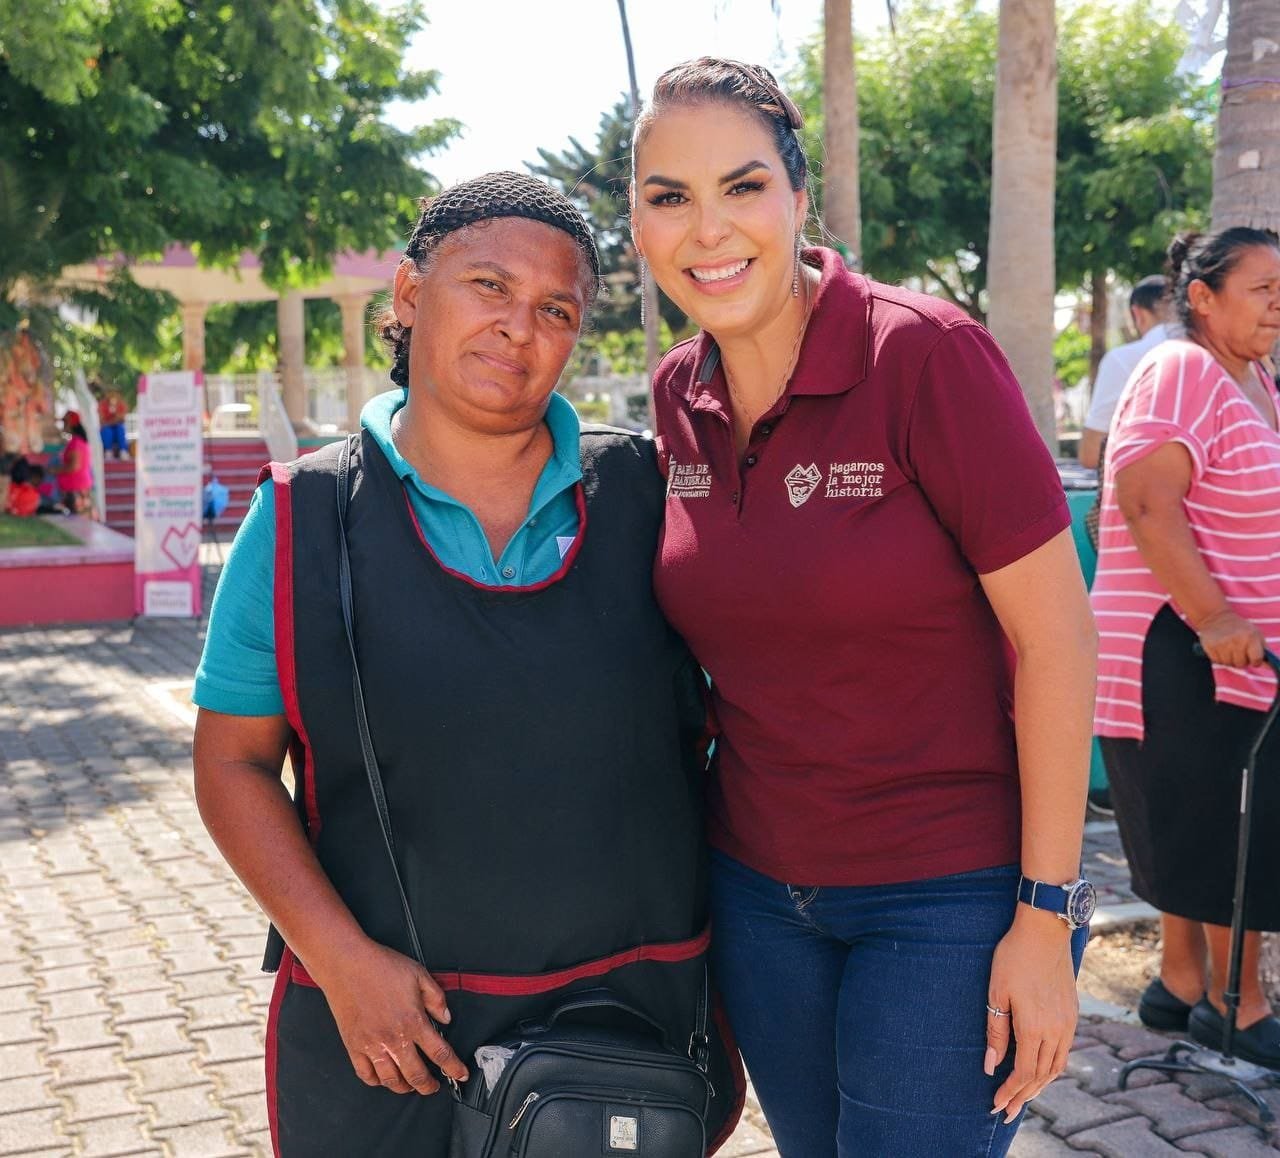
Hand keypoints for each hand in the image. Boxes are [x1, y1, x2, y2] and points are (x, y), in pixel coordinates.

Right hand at [316, 938, 468, 1094]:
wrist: (346, 964)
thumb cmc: (381, 966)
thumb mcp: (419, 974)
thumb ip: (436, 999)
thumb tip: (446, 1018)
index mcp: (413, 1021)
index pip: (440, 1053)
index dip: (453, 1067)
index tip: (460, 1073)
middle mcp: (394, 1038)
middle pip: (416, 1075)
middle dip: (429, 1086)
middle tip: (434, 1087)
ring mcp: (372, 1045)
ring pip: (391, 1080)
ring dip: (404, 1088)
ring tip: (411, 1087)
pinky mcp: (353, 1046)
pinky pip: (366, 1074)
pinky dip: (377, 1081)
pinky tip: (384, 1078)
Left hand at [984, 906, 1076, 1122]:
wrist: (1045, 931)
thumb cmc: (1014, 957)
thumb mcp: (997, 992)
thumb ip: (996, 1031)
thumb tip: (991, 1065)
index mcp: (1035, 1027)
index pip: (1023, 1073)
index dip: (1010, 1092)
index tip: (995, 1105)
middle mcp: (1056, 1030)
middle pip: (1041, 1075)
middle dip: (1023, 1096)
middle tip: (1007, 1112)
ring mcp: (1068, 1022)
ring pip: (1056, 1066)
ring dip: (1040, 1085)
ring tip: (1023, 1097)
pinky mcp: (1073, 1014)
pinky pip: (1064, 1051)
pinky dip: (1051, 1068)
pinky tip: (1041, 1070)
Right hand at [1195, 609, 1266, 667]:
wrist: (1216, 618)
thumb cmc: (1239, 628)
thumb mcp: (1255, 633)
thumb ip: (1263, 649)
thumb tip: (1266, 665)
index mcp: (1251, 637)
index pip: (1256, 660)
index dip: (1255, 660)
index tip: (1252, 657)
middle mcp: (1237, 641)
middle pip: (1241, 664)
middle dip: (1240, 659)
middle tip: (1238, 650)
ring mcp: (1222, 644)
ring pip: (1228, 664)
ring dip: (1229, 659)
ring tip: (1228, 648)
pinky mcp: (1210, 647)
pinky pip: (1217, 661)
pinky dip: (1219, 657)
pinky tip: (1220, 648)